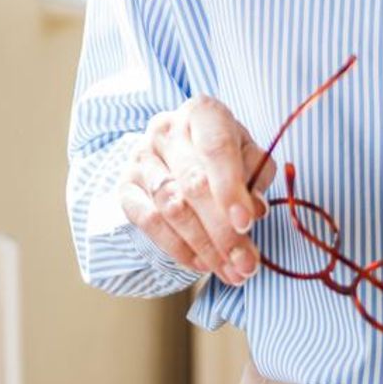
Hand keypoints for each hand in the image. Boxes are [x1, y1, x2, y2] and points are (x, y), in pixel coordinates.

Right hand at [118, 95, 275, 286]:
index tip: (246, 224)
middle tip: (245, 264)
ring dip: (203, 247)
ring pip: (171, 208)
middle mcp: (166, 130)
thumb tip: (253, 211)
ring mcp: (141, 157)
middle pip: (193, 185)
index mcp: (202, 113)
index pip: (216, 149)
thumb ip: (256, 177)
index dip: (231, 189)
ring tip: (230, 271)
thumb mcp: (248, 153)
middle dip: (223, 232)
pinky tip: (201, 263)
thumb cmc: (222, 152)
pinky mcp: (125, 185)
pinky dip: (177, 248)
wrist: (178, 147)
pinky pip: (149, 222)